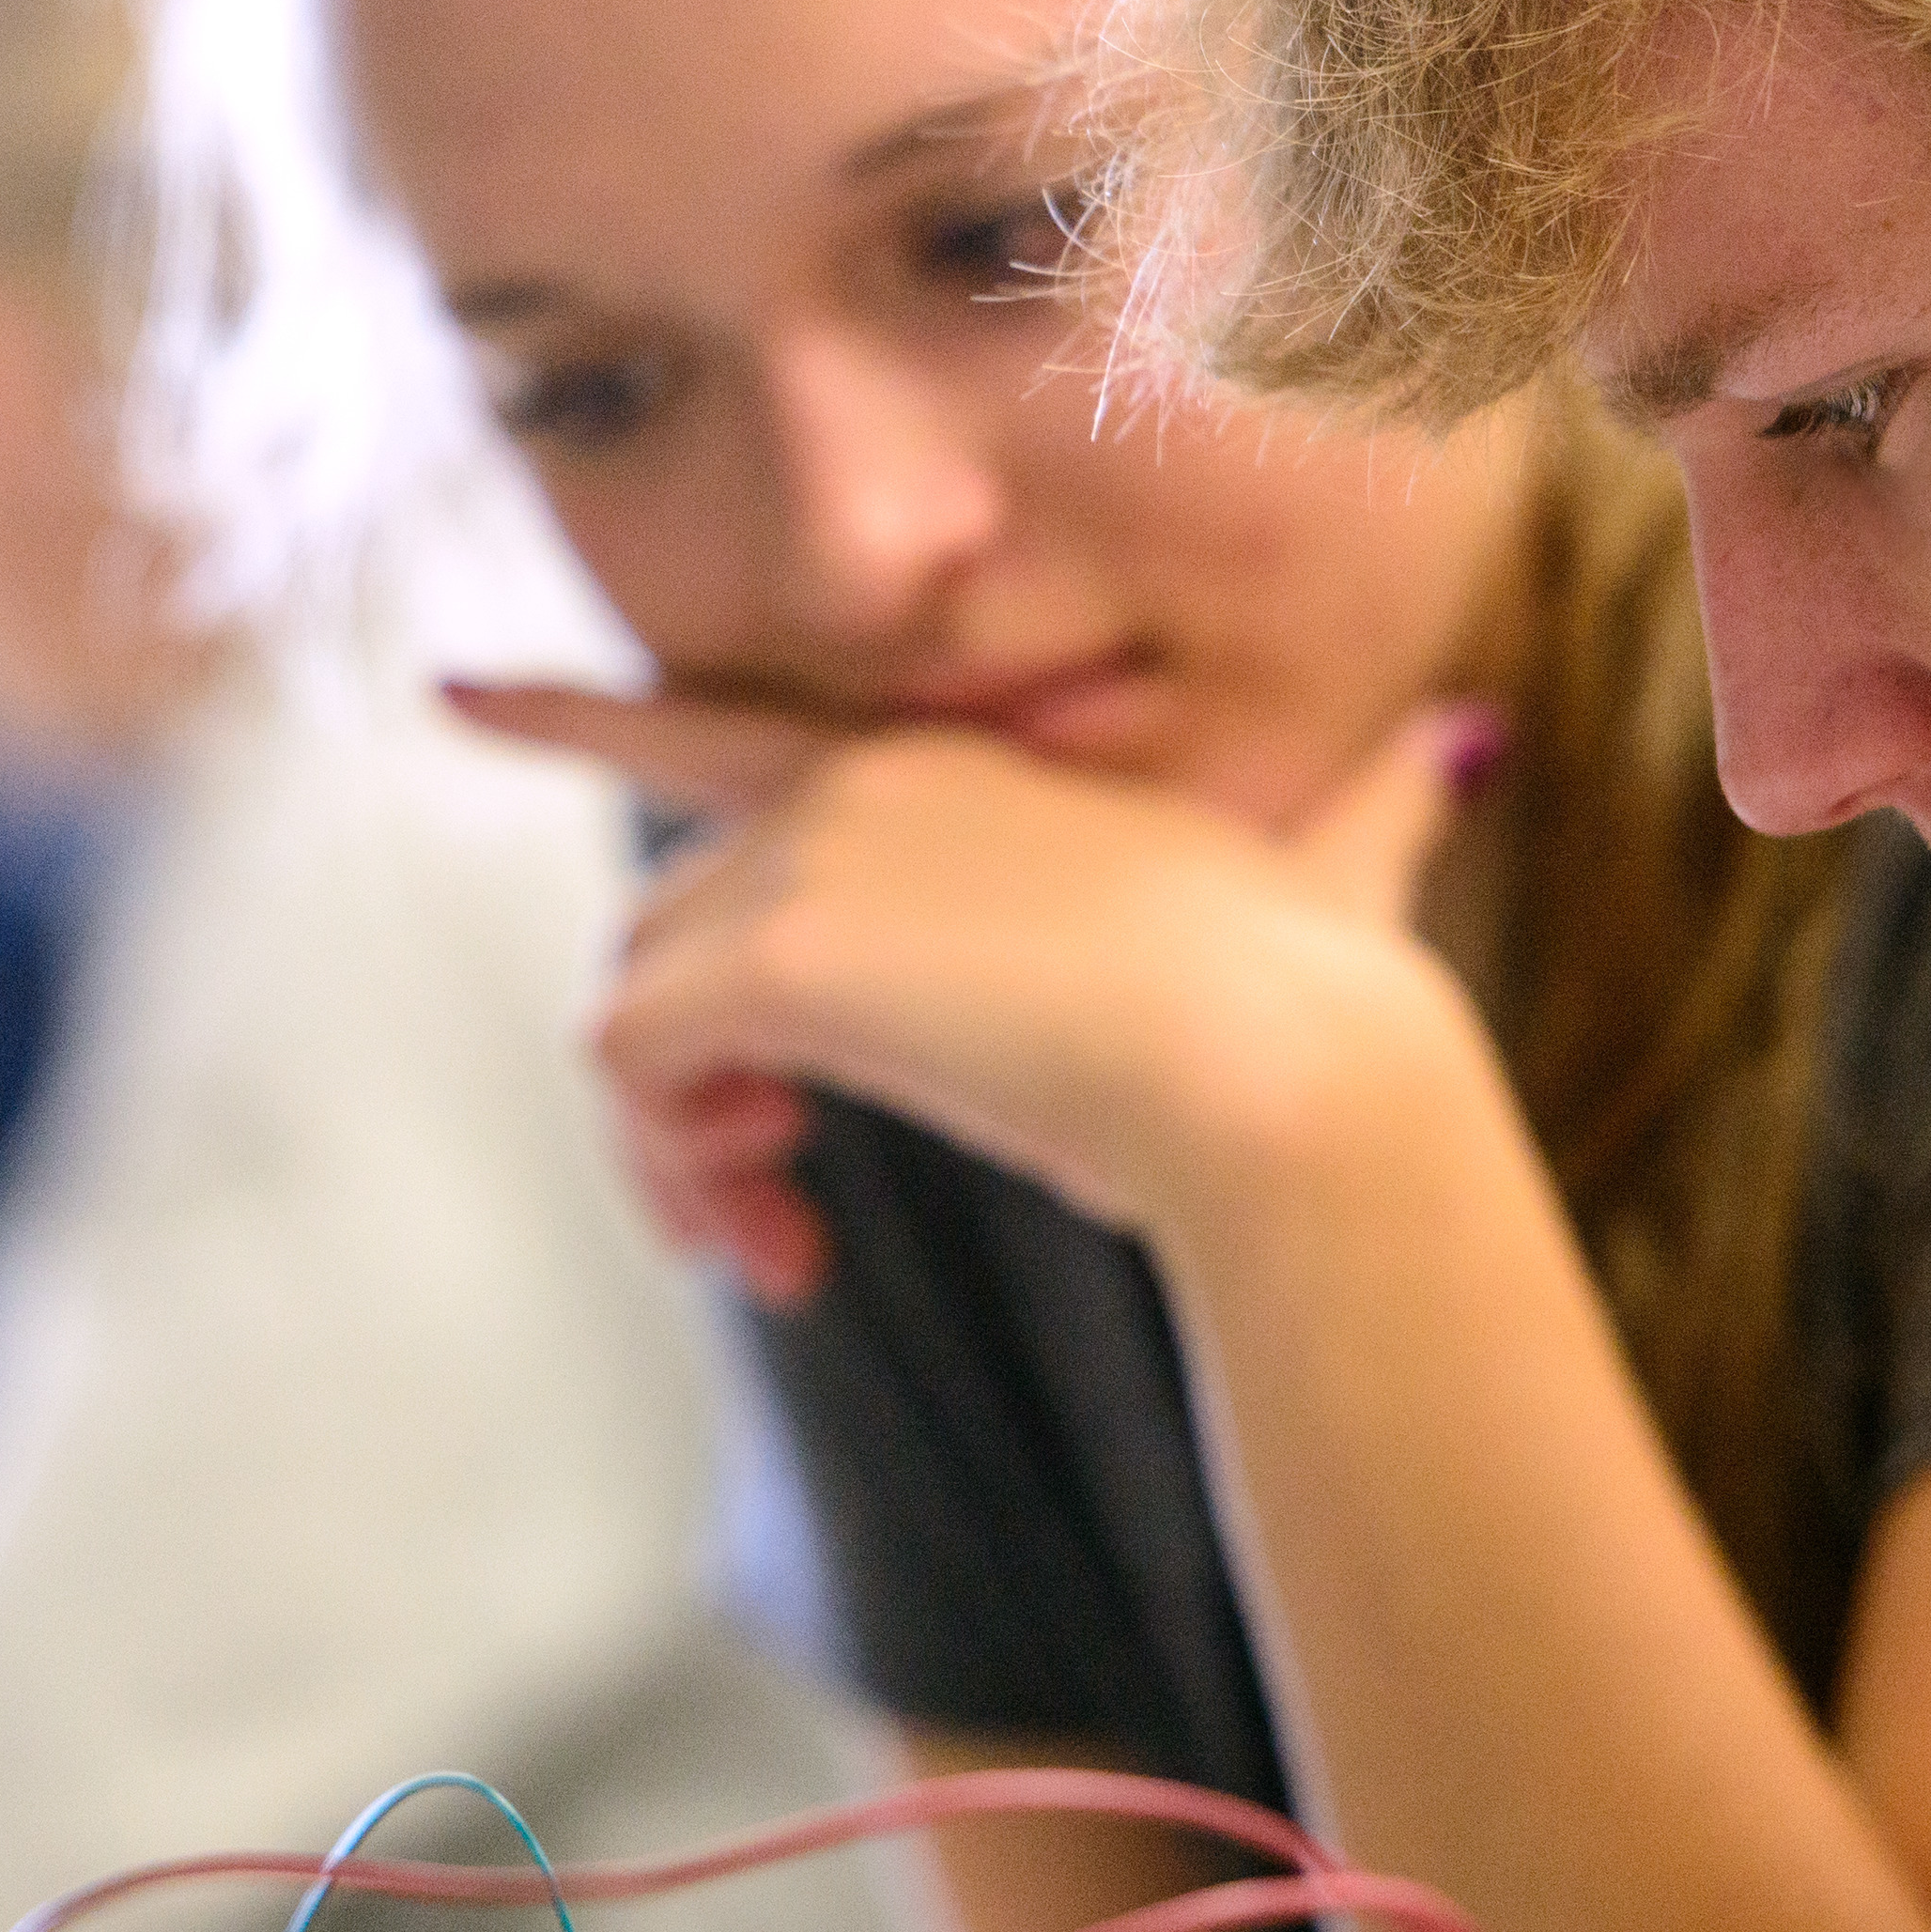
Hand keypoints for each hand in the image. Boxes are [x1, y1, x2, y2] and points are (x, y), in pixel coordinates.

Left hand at [447, 683, 1483, 1303]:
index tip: (456, 694)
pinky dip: (667, 1164)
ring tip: (779, 1237)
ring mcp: (813, 860)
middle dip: (694, 1088)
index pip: (728, 726)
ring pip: (635, 1002)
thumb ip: (1373, 818)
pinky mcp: (772, 958)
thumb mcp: (1338, 891)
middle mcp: (865, 784)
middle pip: (678, 927)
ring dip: (676, 1147)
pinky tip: (777, 1233)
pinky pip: (625, 1060)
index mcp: (964, 769)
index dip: (583, 714)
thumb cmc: (1330, 1007)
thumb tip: (1474, 738)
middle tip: (780, 1215)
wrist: (1300, 1078)